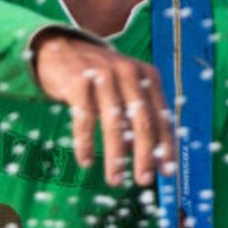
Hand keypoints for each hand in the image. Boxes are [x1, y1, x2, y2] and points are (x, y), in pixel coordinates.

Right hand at [33, 30, 176, 188]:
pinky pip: (84, 118)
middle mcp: (128, 73)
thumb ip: (139, 115)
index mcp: (147, 76)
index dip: (166, 146)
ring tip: (116, 180)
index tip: (167, 172)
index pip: (162, 116)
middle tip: (145, 180)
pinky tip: (85, 161)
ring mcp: (102, 76)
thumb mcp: (125, 88)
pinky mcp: (77, 81)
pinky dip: (85, 143)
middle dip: (145, 154)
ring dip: (116, 155)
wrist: (60, 47)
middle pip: (141, 120)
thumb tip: (149, 156)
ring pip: (114, 122)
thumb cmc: (99, 77)